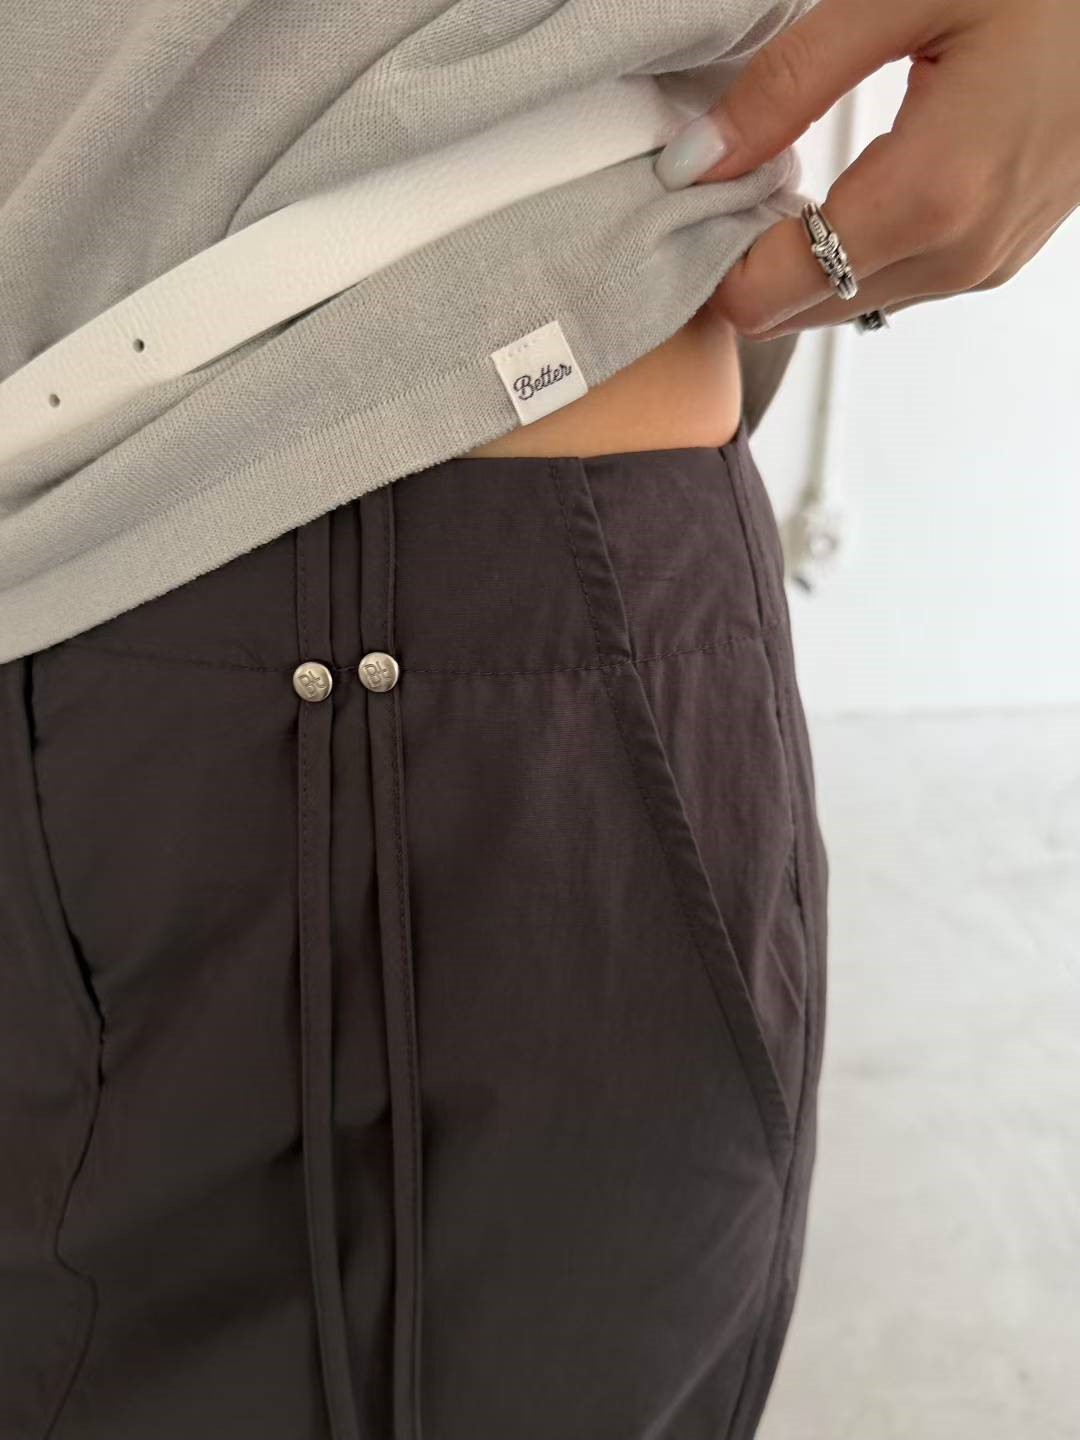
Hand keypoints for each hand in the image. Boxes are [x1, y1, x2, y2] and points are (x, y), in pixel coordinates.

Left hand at [654, 0, 1079, 338]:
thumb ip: (787, 83)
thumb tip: (694, 164)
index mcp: (930, 200)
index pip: (771, 296)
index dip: (713, 260)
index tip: (691, 200)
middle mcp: (959, 256)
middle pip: (800, 312)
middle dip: (750, 263)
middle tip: (728, 183)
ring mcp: (985, 264)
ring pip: (845, 305)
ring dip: (799, 261)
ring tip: (783, 178)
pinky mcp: (998, 255)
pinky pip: (894, 283)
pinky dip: (849, 254)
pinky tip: (844, 187)